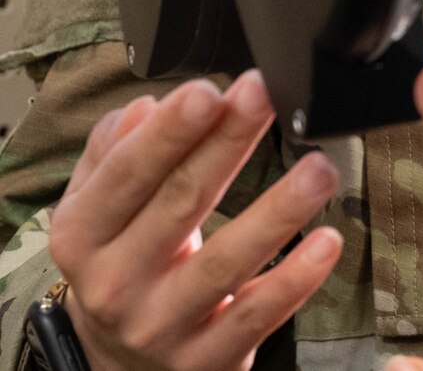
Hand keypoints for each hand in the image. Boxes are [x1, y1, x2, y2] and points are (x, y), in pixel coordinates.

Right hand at [47, 72, 342, 370]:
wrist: (120, 363)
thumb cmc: (122, 262)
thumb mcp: (97, 209)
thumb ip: (114, 153)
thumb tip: (146, 109)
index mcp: (83, 235)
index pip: (126, 175)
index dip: (169, 133)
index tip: (209, 91)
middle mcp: (115, 283)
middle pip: (180, 203)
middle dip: (227, 144)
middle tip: (265, 96)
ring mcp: (161, 325)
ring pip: (225, 263)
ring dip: (278, 212)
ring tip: (319, 169)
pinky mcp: (206, 358)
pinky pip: (256, 315)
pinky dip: (294, 280)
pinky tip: (327, 241)